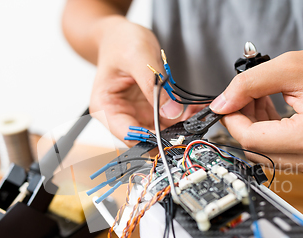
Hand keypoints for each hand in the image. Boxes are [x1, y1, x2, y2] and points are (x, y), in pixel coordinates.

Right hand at [89, 17, 201, 144]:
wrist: (120, 35)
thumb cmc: (120, 42)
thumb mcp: (138, 58)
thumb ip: (154, 85)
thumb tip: (171, 111)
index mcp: (105, 108)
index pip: (127, 134)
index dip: (150, 138)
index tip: (173, 136)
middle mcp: (119, 115)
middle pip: (145, 137)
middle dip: (169, 133)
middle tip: (192, 127)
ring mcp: (135, 114)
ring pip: (160, 131)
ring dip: (179, 126)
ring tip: (197, 116)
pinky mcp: (149, 109)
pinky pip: (167, 119)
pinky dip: (182, 116)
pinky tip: (195, 110)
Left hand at [210, 47, 302, 176]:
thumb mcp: (294, 67)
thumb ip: (250, 84)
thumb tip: (222, 103)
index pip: (251, 140)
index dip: (232, 120)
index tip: (227, 103)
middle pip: (255, 150)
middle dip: (243, 122)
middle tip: (246, 96)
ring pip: (265, 154)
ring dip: (256, 128)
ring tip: (262, 100)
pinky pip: (280, 155)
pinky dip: (270, 135)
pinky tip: (273, 113)